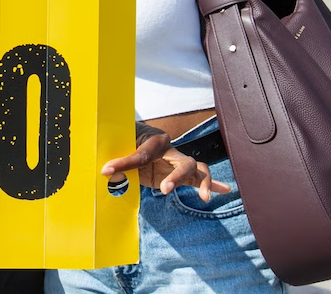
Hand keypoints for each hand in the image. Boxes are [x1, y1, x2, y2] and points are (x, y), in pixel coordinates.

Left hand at [100, 123, 230, 200]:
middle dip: (176, 176)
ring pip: (196, 169)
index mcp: (154, 139)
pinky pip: (198, 177)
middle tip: (163, 190)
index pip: (142, 154)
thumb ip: (114, 153)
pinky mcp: (178, 173)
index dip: (124, 163)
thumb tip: (105, 172)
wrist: (132, 134)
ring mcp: (176, 161)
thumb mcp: (119, 140)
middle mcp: (170, 149)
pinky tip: (224, 189)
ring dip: (201, 182)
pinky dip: (212, 184)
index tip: (107, 171)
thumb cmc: (125, 135)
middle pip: (183, 162)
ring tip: (202, 197)